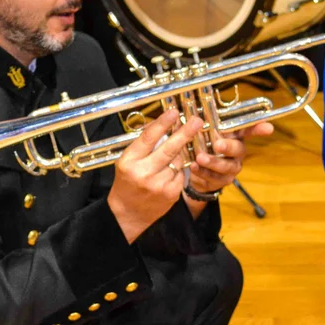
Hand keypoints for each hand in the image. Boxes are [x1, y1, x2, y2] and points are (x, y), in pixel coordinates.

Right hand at [108, 109, 203, 242]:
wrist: (128, 212)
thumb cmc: (128, 182)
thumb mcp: (127, 161)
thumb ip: (144, 145)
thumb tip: (164, 124)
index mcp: (130, 161)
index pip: (148, 138)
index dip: (163, 123)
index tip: (174, 112)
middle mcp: (144, 173)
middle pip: (169, 148)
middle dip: (185, 133)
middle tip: (197, 121)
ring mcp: (159, 184)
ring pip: (177, 161)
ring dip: (178, 154)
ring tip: (169, 158)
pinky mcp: (171, 194)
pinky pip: (181, 174)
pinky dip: (178, 170)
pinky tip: (169, 174)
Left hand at [187, 122, 274, 195]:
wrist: (196, 171)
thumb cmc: (202, 146)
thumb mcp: (202, 133)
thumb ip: (202, 125)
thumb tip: (196, 117)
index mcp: (234, 137)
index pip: (248, 130)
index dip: (258, 128)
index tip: (269, 128)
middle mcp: (237, 152)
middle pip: (239, 149)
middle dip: (228, 147)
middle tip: (217, 145)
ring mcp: (232, 168)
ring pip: (226, 166)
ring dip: (212, 162)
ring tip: (199, 158)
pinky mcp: (223, 181)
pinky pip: (214, 178)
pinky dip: (202, 172)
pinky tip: (194, 167)